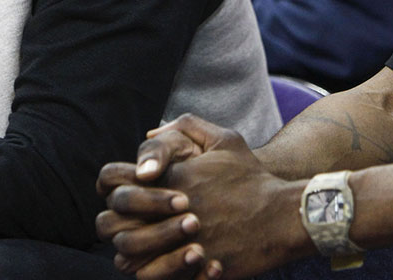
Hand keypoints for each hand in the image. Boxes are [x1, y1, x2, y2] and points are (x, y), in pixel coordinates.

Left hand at [98, 115, 308, 278]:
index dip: (110, 188)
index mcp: (170, 178)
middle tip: (127, 225)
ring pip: (125, 254)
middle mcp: (168, 209)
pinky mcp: (191, 265)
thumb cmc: (252, 178)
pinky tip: (159, 265)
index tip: (123, 195)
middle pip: (110, 222)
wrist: (283, 215)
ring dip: (128, 251)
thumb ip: (187, 127)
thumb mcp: (226, 139)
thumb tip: (152, 132)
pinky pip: (149, 275)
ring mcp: (178, 240)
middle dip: (113, 224)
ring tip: (140, 249)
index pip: (113, 182)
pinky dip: (148, 272)